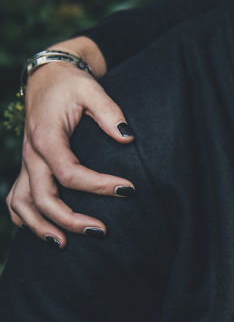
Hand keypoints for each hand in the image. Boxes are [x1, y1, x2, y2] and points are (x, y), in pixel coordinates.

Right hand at [7, 37, 133, 245]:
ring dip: (40, 227)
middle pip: (43, 196)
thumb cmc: (71, 84)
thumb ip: (110, 112)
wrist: (48, 76)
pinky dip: (24, 218)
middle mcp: (32, 154)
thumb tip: (127, 137)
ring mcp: (27, 163)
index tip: (129, 190)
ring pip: (22, 203)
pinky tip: (43, 232)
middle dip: (70, 219)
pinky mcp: (29, 167)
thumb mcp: (91, 89)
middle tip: (102, 231)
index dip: (98, 185)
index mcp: (46, 137)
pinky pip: (17, 199)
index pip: (69, 172)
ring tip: (64, 245)